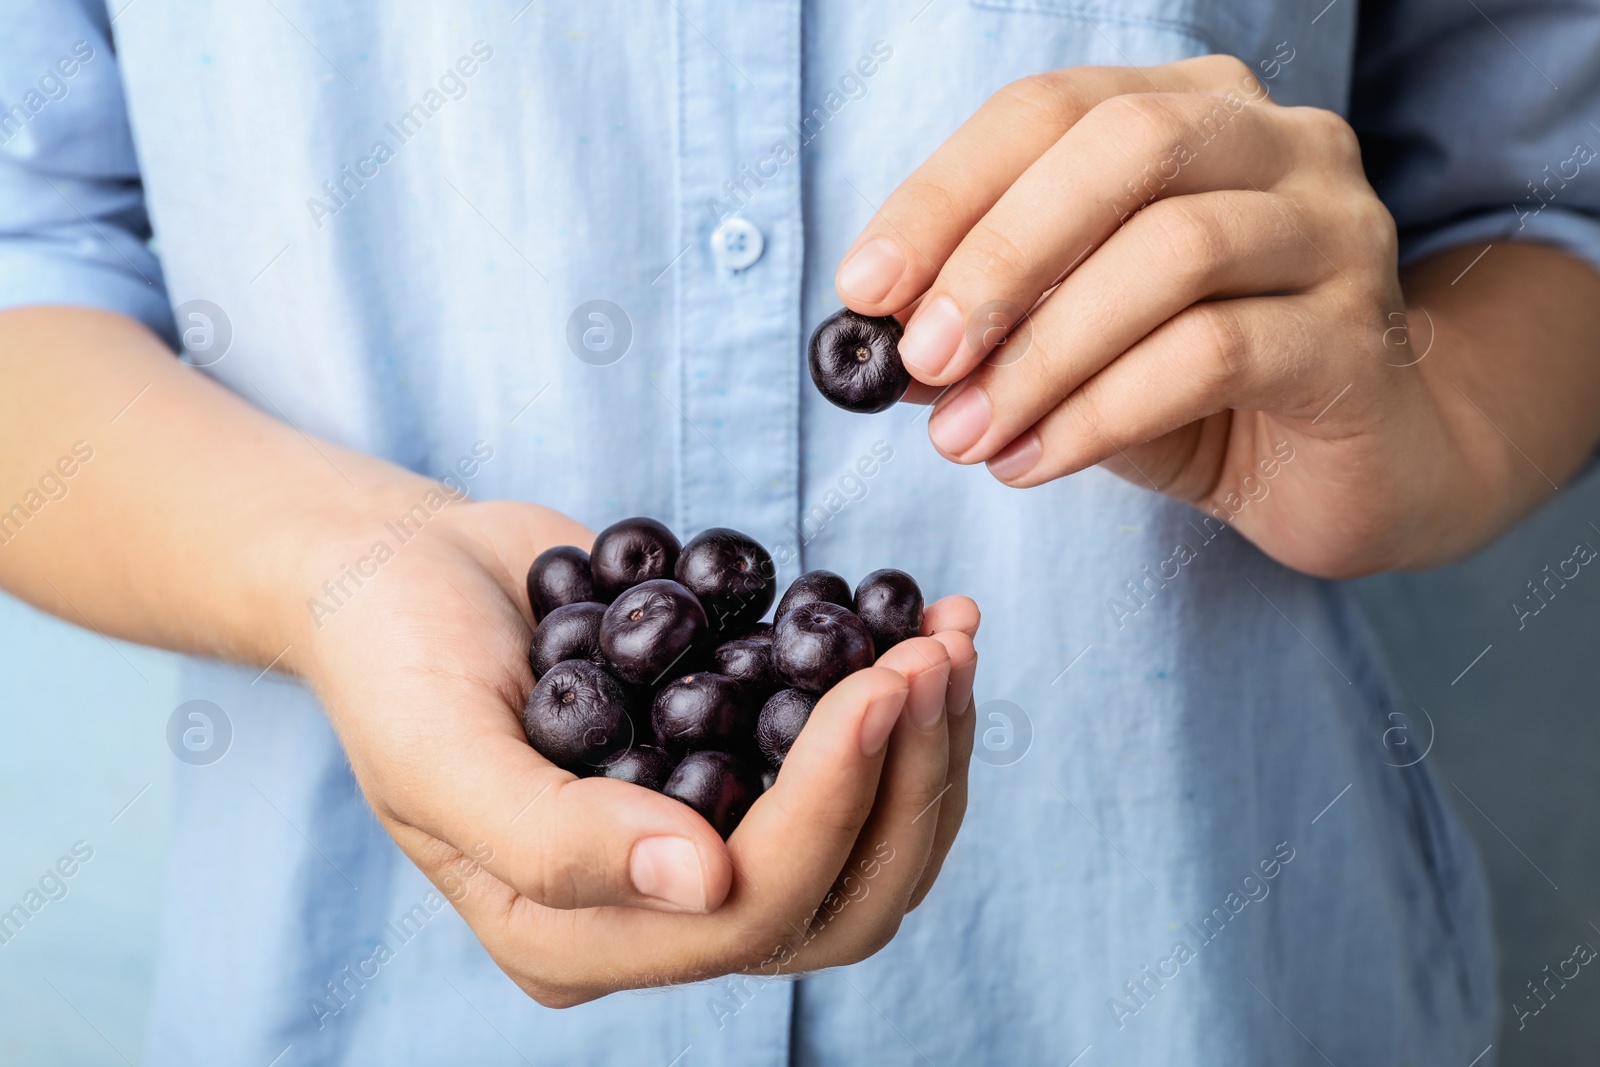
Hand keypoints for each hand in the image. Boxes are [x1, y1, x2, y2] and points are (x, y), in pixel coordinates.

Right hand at [296, 499, 977, 1005]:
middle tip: (932, 660)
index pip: (747, 912)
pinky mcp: (739, 773)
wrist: (402, 576)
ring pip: (872, 846)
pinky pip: (856, 774)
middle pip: (840, 899)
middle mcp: (657, 914)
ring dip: (927, 747)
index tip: (875, 684)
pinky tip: (925, 628)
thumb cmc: (396, 661)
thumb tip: (700, 883)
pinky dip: (907, 710)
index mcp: (576, 941)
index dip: (829, 806)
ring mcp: (708, 843)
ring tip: (947, 637)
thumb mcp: (437, 751)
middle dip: (905, 782)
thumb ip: (551, 839)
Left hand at [835, 55, 1502, 577]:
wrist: (1358, 471)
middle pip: (1123, 149)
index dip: (944, 195)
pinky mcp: (1357, 337)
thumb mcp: (1075, 344)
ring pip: (1173, 254)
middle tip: (921, 358)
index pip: (1049, 109)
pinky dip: (1100, 413)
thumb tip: (877, 338)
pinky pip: (1214, 355)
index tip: (863, 288)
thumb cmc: (1202, 392)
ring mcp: (1336, 232)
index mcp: (1195, 110)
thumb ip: (992, 324)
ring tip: (963, 438)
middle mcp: (1280, 144)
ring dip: (1042, 356)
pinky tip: (1033, 464)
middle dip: (999, 256)